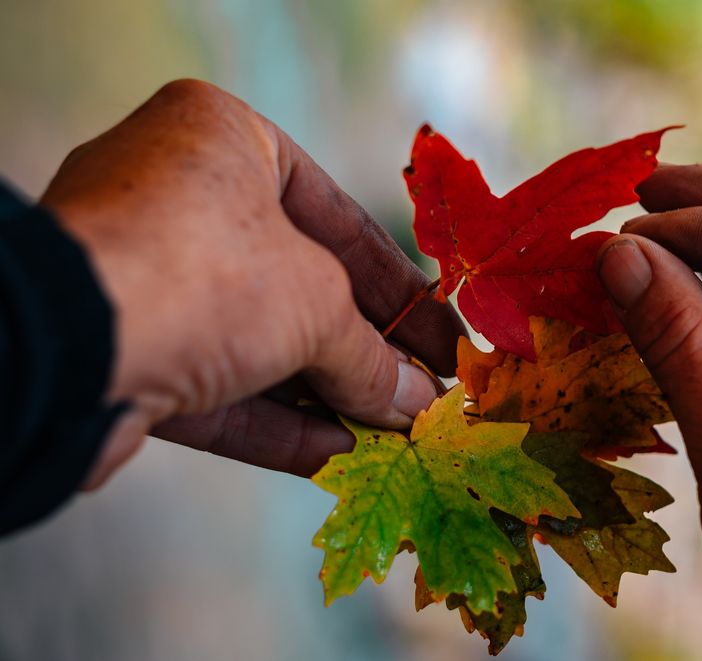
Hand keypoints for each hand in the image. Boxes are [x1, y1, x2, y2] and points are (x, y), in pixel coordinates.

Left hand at [42, 80, 463, 486]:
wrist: (65, 349)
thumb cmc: (209, 275)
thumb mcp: (318, 304)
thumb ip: (371, 355)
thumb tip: (417, 401)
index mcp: (224, 141)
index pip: (338, 216)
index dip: (400, 287)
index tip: (442, 338)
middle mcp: (177, 198)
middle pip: (299, 284)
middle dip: (364, 349)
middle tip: (422, 394)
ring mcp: (144, 277)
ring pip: (256, 341)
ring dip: (326, 392)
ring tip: (391, 432)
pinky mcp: (123, 350)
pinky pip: (215, 383)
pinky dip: (275, 419)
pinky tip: (335, 455)